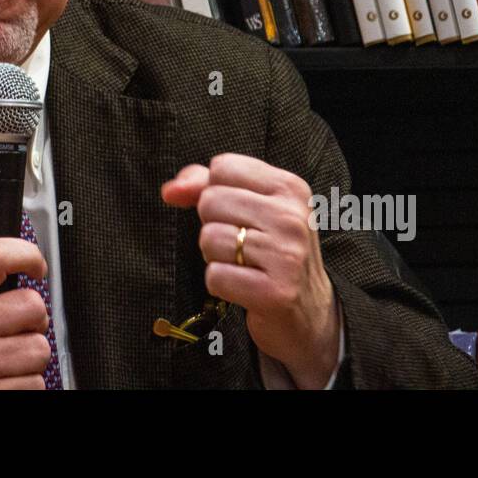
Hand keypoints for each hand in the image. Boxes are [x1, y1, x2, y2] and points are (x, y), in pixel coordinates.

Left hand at [161, 153, 339, 388]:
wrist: (308, 311)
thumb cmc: (270, 251)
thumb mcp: (249, 207)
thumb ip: (205, 186)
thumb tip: (169, 191)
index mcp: (290, 188)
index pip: (223, 167)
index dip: (214, 191)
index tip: (235, 213)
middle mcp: (292, 217)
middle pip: (211, 200)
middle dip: (212, 224)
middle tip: (240, 244)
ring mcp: (287, 255)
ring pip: (209, 238)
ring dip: (214, 256)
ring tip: (242, 264)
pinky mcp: (276, 292)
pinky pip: (215, 276)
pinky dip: (220, 283)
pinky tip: (243, 286)